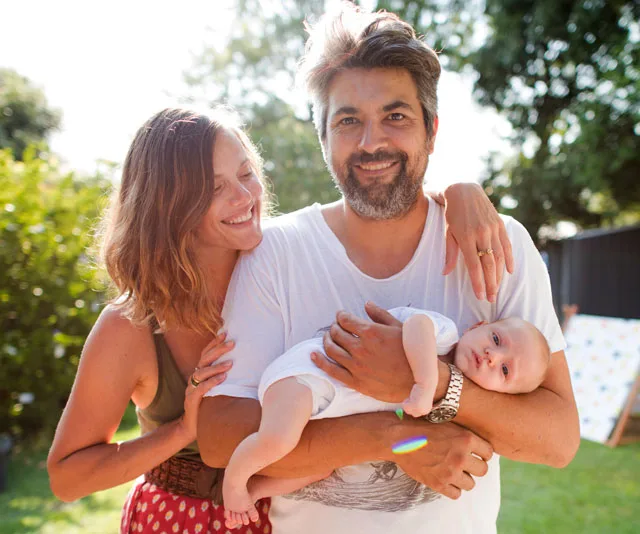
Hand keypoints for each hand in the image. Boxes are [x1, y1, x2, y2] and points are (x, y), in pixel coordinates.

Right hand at [179, 332, 233, 440]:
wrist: (192, 426)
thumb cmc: (208, 405)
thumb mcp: (217, 388)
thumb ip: (224, 377)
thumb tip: (244, 365)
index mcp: (200, 372)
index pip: (205, 353)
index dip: (214, 342)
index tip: (225, 333)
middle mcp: (194, 377)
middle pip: (204, 359)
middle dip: (218, 349)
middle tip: (232, 343)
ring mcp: (191, 388)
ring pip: (201, 372)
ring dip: (217, 366)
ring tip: (231, 363)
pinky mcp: (192, 399)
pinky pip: (201, 388)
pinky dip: (212, 382)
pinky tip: (223, 378)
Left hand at [313, 302, 412, 402]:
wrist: (419, 381)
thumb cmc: (412, 352)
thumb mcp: (400, 328)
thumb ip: (380, 314)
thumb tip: (366, 304)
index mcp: (371, 332)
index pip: (346, 320)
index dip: (341, 316)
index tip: (341, 316)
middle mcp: (361, 348)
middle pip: (337, 333)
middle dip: (334, 327)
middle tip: (335, 327)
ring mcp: (357, 366)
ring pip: (331, 349)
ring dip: (327, 340)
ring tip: (328, 337)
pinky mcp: (355, 381)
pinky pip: (331, 370)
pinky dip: (319, 360)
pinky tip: (313, 355)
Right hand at [391, 420, 492, 499]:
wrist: (398, 438)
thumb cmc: (420, 426)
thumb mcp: (446, 422)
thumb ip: (463, 433)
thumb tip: (477, 442)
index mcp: (466, 438)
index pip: (488, 453)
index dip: (482, 453)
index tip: (475, 453)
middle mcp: (461, 456)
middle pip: (483, 470)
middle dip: (475, 466)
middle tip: (465, 462)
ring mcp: (450, 472)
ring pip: (471, 484)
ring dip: (464, 478)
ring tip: (454, 471)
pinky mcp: (438, 483)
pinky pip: (456, 494)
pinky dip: (453, 488)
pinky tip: (446, 479)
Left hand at [440, 182, 514, 302]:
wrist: (464, 191)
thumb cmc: (452, 214)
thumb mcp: (448, 233)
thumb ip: (450, 253)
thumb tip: (445, 273)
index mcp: (466, 237)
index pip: (474, 266)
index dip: (478, 282)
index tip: (480, 296)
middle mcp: (481, 234)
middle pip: (489, 264)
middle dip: (491, 284)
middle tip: (490, 299)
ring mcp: (493, 229)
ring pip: (500, 257)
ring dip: (500, 276)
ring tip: (497, 290)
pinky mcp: (500, 224)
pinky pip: (507, 245)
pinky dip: (510, 259)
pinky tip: (510, 272)